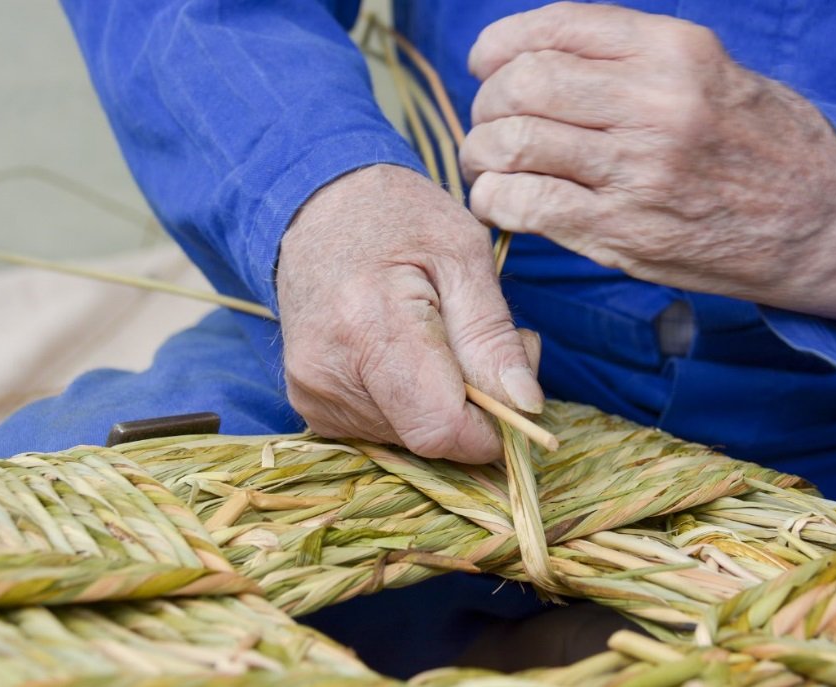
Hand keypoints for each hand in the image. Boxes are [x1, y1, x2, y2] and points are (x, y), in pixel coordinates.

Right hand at [277, 164, 542, 462]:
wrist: (316, 206)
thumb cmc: (397, 217)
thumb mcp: (464, 254)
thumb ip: (493, 335)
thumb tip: (526, 406)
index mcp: (370, 326)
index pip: (440, 428)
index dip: (490, 429)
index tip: (512, 394)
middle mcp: (327, 372)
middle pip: (427, 438)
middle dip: (471, 409)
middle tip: (477, 345)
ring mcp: (311, 392)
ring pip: (407, 439)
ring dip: (440, 404)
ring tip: (439, 340)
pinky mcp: (309, 404)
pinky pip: (382, 430)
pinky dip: (410, 404)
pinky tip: (406, 356)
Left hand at [461, 2, 835, 326]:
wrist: (826, 223)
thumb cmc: (764, 146)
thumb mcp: (710, 74)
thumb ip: (629, 61)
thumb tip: (537, 61)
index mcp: (674, 51)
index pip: (556, 27)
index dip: (500, 45)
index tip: (487, 64)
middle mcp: (654, 103)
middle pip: (523, 84)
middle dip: (487, 103)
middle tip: (490, 124)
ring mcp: (637, 172)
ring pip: (513, 143)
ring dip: (482, 154)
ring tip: (489, 164)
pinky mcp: (624, 233)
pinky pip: (525, 204)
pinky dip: (495, 199)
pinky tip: (501, 200)